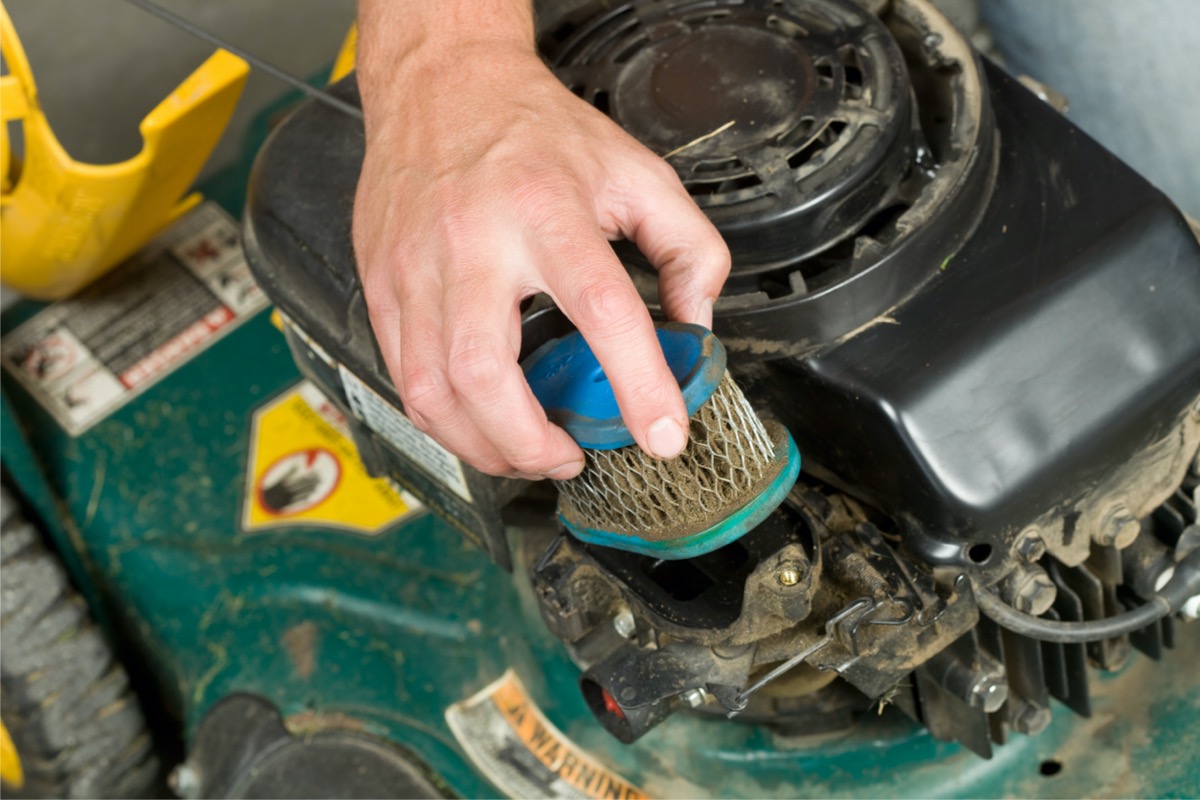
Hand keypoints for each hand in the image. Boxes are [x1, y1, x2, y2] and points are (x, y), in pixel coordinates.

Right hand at [353, 9, 729, 479]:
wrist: (443, 86)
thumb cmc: (535, 130)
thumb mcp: (637, 172)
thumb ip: (687, 248)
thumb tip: (694, 324)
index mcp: (546, 209)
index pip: (600, 309)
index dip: (637, 384)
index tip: (663, 434)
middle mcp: (473, 241)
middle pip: (485, 372)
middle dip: (529, 443)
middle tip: (569, 458)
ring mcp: (415, 266)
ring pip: (431, 388)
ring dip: (482, 446)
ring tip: (526, 454)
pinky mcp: (382, 283)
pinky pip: (402, 376)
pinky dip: (442, 419)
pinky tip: (477, 424)